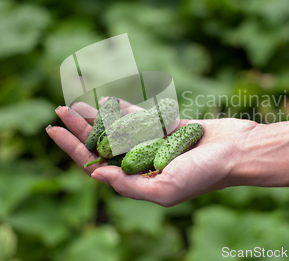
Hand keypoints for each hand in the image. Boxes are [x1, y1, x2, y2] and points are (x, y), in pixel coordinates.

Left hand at [46, 99, 256, 205]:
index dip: (71, 147)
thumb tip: (94, 173)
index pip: (95, 164)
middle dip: (78, 129)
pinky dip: (122, 108)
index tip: (52, 129)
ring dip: (95, 117)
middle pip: (102, 144)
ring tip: (74, 103)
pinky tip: (105, 100)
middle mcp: (141, 163)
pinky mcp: (166, 127)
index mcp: (138, 180)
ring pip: (116, 128)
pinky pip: (138, 116)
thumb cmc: (204, 174)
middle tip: (58, 110)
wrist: (236, 151)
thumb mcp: (165, 189)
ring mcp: (153, 143)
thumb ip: (129, 185)